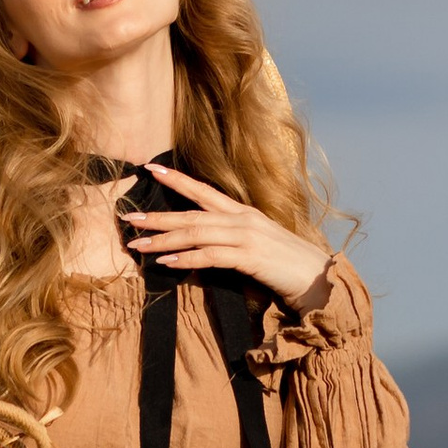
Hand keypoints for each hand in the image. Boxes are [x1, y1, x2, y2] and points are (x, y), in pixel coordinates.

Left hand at [124, 163, 334, 311]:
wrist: (319, 278)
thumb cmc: (288, 266)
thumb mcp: (259, 245)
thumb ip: (234, 241)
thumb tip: (205, 245)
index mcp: (244, 213)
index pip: (204, 191)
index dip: (177, 179)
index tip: (150, 168)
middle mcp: (243, 219)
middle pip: (192, 213)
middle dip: (158, 216)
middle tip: (128, 217)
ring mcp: (247, 237)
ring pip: (196, 233)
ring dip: (164, 240)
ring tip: (138, 246)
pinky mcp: (250, 257)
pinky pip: (211, 256)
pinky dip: (187, 259)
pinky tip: (168, 262)